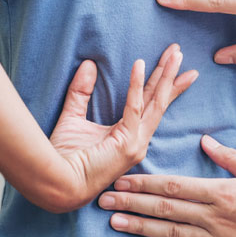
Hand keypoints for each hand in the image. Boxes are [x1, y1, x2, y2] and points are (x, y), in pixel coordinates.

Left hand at [51, 44, 197, 210]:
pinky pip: (134, 107)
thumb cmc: (62, 158)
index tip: (173, 64)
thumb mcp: (73, 118)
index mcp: (130, 136)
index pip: (150, 104)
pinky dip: (136, 84)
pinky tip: (139, 64)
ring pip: (156, 102)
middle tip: (179, 51)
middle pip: (159, 100)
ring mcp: (136, 143)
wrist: (56, 184)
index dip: (162, 84)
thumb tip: (89, 65)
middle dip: (171, 74)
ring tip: (175, 54)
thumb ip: (81, 92)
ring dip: (165, 75)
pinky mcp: (128, 143)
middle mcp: (138, 139)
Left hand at [98, 135, 235, 236]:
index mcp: (223, 192)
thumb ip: (232, 158)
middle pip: (165, 210)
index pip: (174, 186)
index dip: (144, 184)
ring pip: (170, 235)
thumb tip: (206, 141)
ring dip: (140, 229)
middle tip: (104, 201)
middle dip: (132, 204)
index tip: (122, 180)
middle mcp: (214, 217)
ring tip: (115, 224)